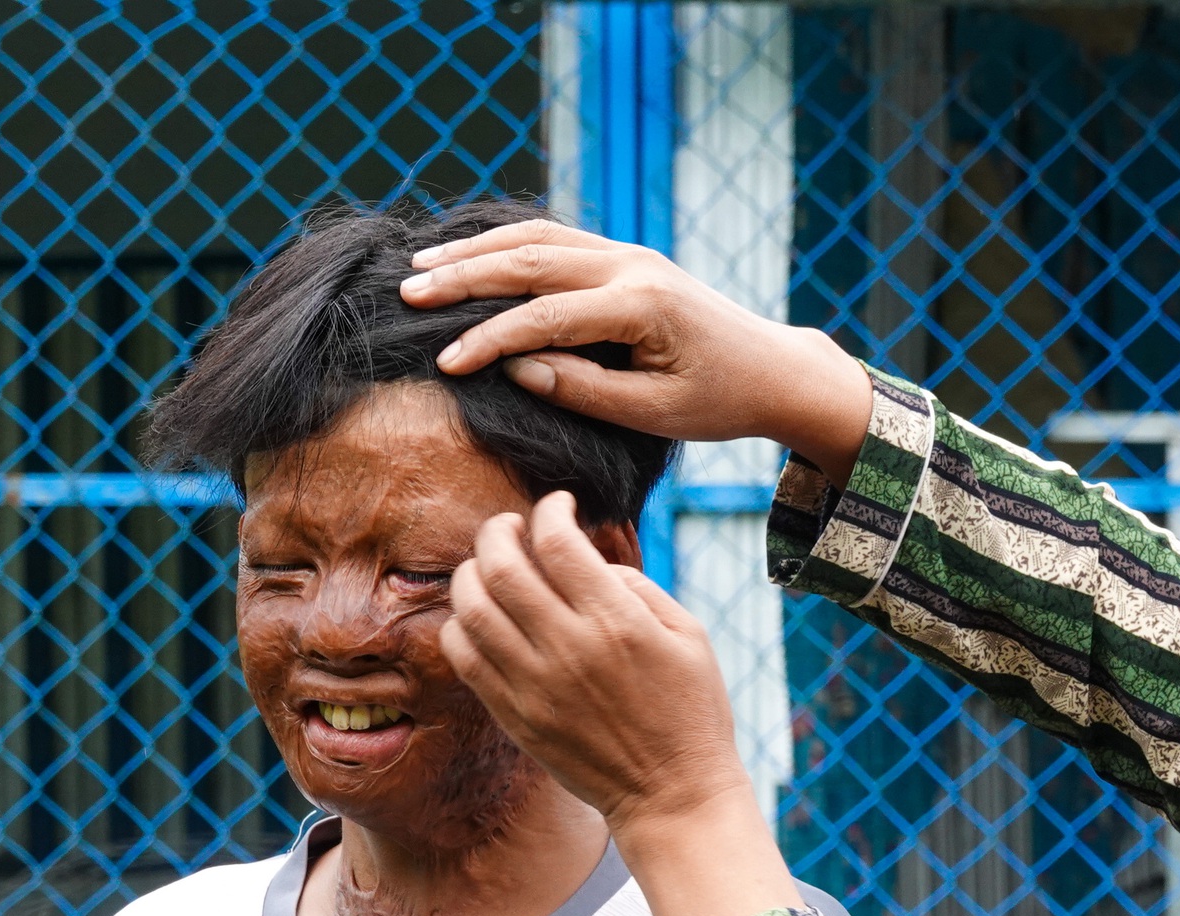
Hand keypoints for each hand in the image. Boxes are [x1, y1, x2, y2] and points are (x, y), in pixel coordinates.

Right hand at [401, 222, 872, 482]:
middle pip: (530, 261)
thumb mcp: (654, 413)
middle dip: (465, 276)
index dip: (490, 339)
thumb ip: (584, 390)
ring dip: (477, 250)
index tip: (446, 364)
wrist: (771, 367)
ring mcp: (628, 253)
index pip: (546, 317)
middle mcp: (631, 265)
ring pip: (538, 239)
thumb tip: (518, 369)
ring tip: (423, 267)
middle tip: (408, 293)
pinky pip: (555, 239)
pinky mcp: (624, 256)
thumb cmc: (718, 400)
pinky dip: (507, 245)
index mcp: (640, 306)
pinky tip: (469, 256)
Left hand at [444, 492, 800, 915]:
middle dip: (498, 531)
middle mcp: (567, 648)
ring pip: (470, 607)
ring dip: (471, 573)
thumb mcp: (689, 635)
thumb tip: (586, 559)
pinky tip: (482, 618)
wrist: (672, 795)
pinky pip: (464, 656)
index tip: (557, 506)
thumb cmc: (691, 711)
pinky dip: (462, 624)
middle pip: (500, 566)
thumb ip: (636, 586)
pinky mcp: (514, 715)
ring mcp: (534, 685)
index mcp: (616, 622)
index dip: (550, 509)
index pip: (558, 541)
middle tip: (510, 527)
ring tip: (488, 568)